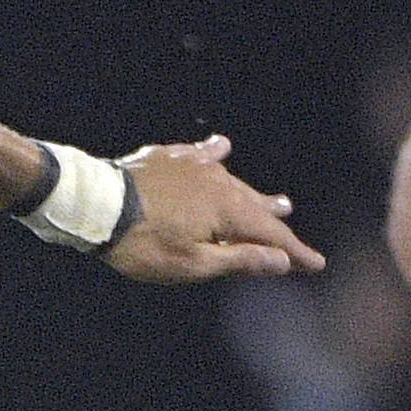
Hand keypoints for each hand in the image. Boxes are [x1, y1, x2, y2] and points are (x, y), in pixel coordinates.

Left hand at [103, 135, 324, 283]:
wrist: (94, 205)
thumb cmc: (142, 244)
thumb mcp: (193, 264)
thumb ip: (240, 259)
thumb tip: (281, 261)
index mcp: (227, 210)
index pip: (271, 235)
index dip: (295, 252)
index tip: (316, 263)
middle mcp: (218, 181)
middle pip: (255, 206)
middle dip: (276, 223)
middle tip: (294, 232)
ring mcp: (193, 166)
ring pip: (233, 182)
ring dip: (253, 195)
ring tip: (274, 199)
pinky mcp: (169, 157)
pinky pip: (200, 155)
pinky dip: (214, 155)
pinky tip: (221, 147)